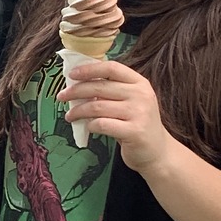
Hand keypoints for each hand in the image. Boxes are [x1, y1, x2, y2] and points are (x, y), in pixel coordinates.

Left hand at [60, 58, 170, 172]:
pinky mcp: (134, 131)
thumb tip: (79, 83)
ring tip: (70, 115)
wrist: (158, 152)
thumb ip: (112, 91)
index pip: (111, 68)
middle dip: (76, 91)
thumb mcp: (131, 102)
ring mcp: (139, 113)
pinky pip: (102, 124)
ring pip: (97, 106)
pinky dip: (90, 125)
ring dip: (78, 110)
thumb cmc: (137, 124)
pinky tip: (87, 127)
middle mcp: (141, 95)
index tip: (72, 74)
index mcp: (139, 83)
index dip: (89, 69)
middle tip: (62, 96)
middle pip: (100, 87)